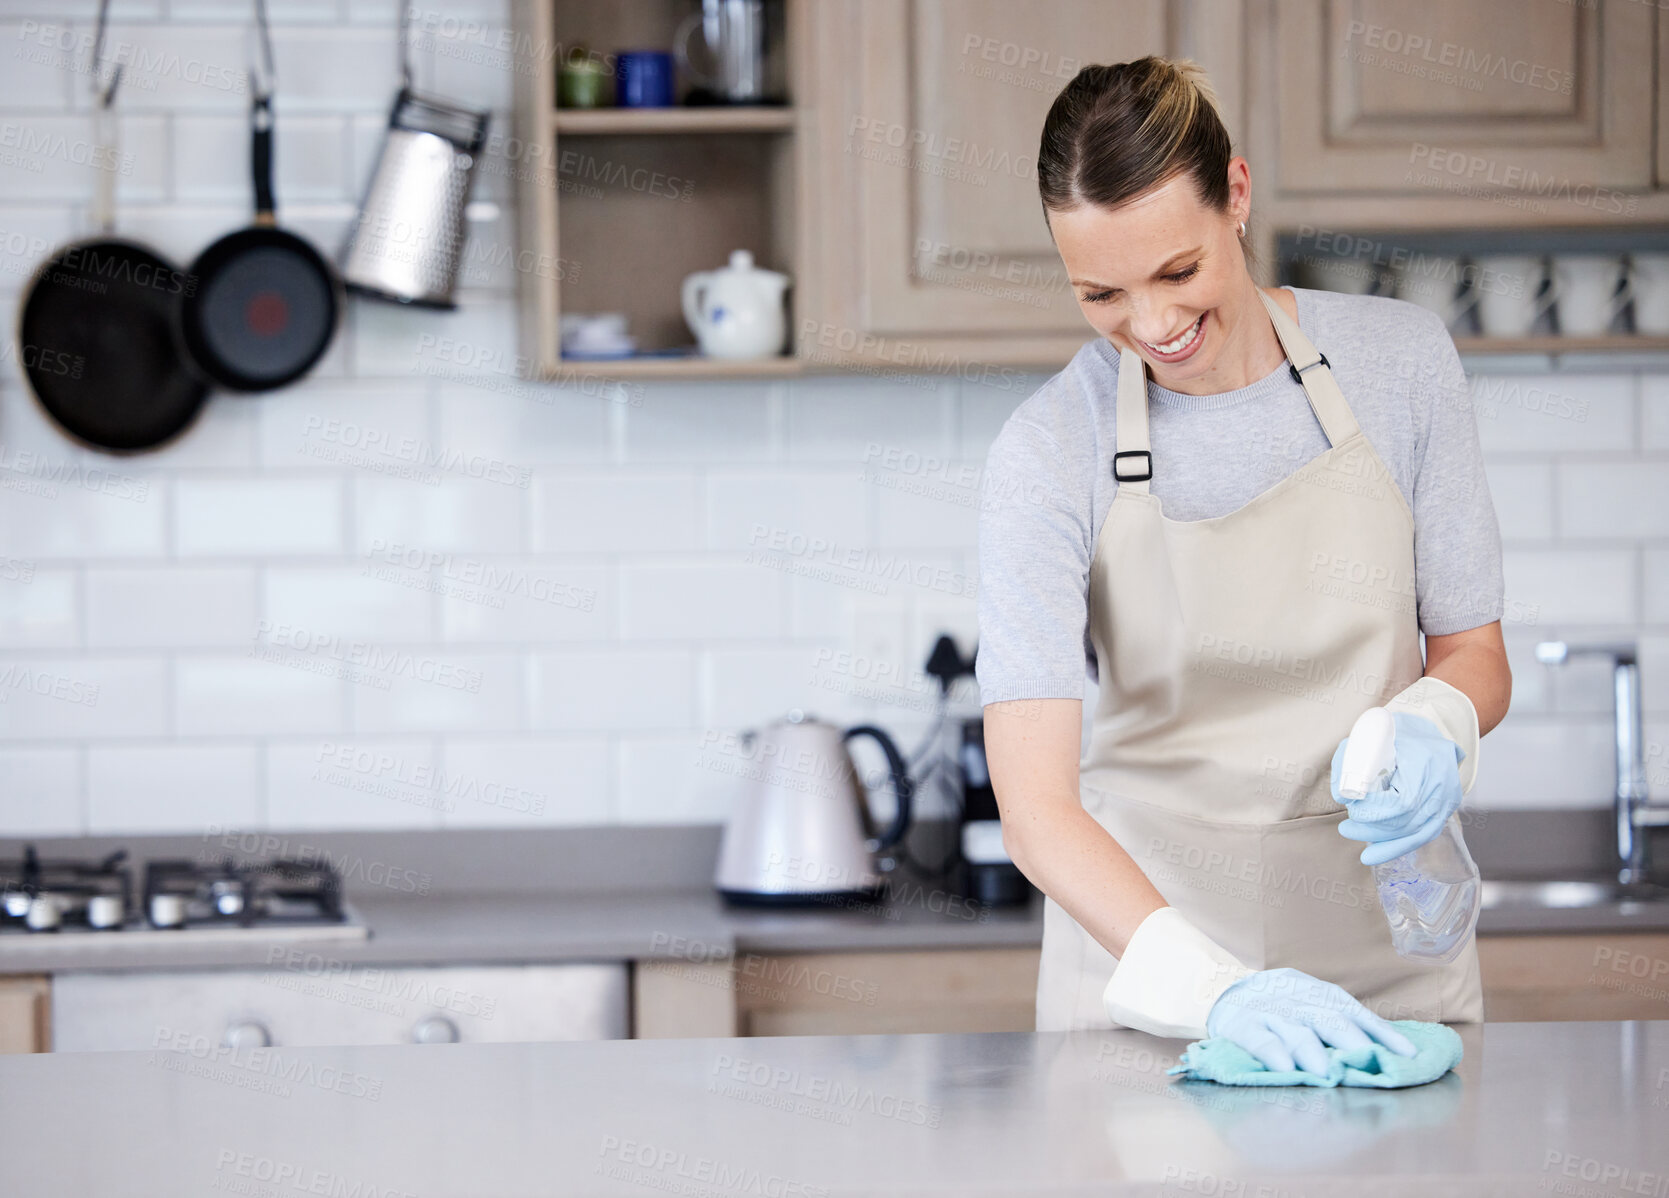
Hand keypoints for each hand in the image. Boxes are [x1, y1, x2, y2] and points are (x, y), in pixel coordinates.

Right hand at [1204, 967, 1416, 1074]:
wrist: (1229, 995)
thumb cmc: (1284, 1009)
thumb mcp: (1314, 1006)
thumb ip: (1344, 1025)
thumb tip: (1393, 1051)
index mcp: (1319, 995)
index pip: (1355, 1012)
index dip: (1381, 1032)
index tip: (1409, 1054)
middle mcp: (1297, 999)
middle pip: (1329, 1019)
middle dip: (1352, 1041)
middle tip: (1370, 1062)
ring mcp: (1269, 1011)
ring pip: (1295, 1030)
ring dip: (1311, 1051)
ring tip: (1325, 1072)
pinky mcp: (1241, 1025)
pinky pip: (1259, 1039)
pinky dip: (1273, 1052)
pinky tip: (1285, 1068)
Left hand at [1330, 711, 1464, 866]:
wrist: (1435, 729)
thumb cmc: (1400, 731)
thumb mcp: (1373, 734)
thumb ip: (1350, 758)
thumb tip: (1340, 794)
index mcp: (1425, 763)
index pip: (1403, 803)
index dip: (1376, 812)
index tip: (1353, 809)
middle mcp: (1441, 785)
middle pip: (1407, 821)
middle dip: (1373, 829)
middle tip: (1346, 828)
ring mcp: (1447, 800)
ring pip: (1416, 833)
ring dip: (1384, 843)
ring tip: (1357, 841)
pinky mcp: (1445, 809)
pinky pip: (1424, 835)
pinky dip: (1399, 846)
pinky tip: (1377, 855)